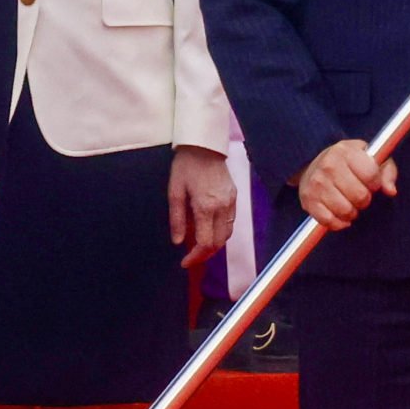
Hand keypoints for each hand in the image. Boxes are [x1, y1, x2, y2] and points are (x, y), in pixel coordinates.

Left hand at [170, 148, 238, 263]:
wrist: (205, 146)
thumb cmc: (186, 167)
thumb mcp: (174, 193)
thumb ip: (176, 219)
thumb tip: (178, 241)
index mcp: (205, 207)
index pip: (206, 243)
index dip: (196, 256)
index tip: (185, 262)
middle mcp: (222, 207)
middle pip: (220, 242)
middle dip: (205, 254)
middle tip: (191, 257)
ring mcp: (231, 202)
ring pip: (227, 234)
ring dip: (214, 244)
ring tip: (199, 245)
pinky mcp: (234, 196)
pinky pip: (230, 221)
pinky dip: (221, 231)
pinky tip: (208, 229)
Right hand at [296, 138, 398, 230]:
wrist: (314, 163)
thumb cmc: (349, 162)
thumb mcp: (371, 158)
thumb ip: (386, 172)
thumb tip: (391, 191)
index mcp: (346, 151)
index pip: (371, 176)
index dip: (375, 184)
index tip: (371, 183)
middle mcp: (329, 166)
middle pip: (360, 196)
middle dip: (365, 199)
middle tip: (360, 194)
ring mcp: (317, 184)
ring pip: (346, 211)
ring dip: (353, 212)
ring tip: (350, 203)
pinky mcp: (308, 200)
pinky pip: (328, 221)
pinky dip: (339, 223)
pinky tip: (341, 216)